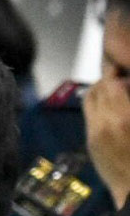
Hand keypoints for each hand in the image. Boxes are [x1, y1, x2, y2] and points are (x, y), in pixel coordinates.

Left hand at [83, 78, 129, 208]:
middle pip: (95, 91)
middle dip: (107, 81)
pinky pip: (91, 117)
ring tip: (117, 93)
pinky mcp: (91, 143)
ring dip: (101, 93)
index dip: (115, 74)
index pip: (109, 84)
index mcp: (122, 119)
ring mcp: (94, 135)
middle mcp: (103, 125)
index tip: (123, 71)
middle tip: (121, 79)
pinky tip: (114, 111)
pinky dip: (99, 109)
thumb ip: (129, 101)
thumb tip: (124, 85)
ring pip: (90, 103)